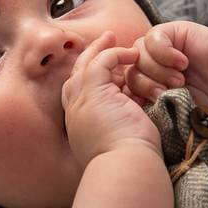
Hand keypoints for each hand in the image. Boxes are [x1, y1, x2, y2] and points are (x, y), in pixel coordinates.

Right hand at [62, 31, 162, 170]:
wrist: (125, 168)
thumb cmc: (129, 164)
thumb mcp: (118, 143)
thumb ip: (119, 128)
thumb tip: (133, 118)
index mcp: (79, 126)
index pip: (78, 95)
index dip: (90, 80)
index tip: (109, 73)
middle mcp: (74, 111)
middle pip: (76, 75)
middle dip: (90, 58)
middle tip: (104, 42)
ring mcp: (80, 100)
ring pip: (85, 64)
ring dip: (100, 49)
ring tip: (113, 38)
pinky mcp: (93, 91)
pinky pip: (102, 60)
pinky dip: (115, 53)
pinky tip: (132, 54)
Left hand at [124, 21, 207, 115]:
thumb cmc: (206, 97)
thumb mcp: (176, 106)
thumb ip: (154, 105)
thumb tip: (133, 107)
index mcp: (145, 80)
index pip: (125, 86)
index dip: (134, 95)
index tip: (154, 103)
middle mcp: (147, 61)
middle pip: (130, 71)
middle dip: (148, 84)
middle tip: (171, 91)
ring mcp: (156, 45)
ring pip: (140, 55)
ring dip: (160, 71)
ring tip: (180, 80)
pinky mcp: (169, 31)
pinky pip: (154, 39)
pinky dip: (166, 54)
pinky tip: (183, 63)